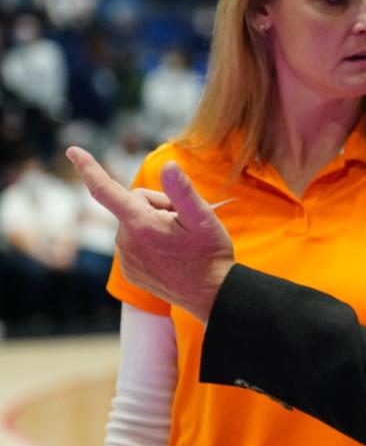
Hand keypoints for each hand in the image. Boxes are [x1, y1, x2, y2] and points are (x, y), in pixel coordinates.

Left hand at [66, 146, 234, 322]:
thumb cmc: (210, 254)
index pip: (105, 191)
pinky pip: (136, 244)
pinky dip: (152, 243)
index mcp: (141, 224)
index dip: (89, 168)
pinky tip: (173, 255)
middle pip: (134, 204)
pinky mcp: (132, 272)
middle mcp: (126, 242)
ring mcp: (127, 259)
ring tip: (181, 241)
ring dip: (156, 225)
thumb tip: (168, 165)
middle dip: (158, 205)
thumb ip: (182, 190)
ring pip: (136, 224)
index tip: (73, 151)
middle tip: (185, 223)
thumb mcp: (203, 217)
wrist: (213, 295)